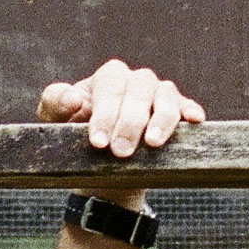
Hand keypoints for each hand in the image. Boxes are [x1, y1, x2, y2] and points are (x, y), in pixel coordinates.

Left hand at [37, 58, 204, 157]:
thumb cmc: (75, 137)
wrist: (101, 169)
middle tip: (119, 152)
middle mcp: (136, 81)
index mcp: (109, 78)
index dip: (105, 111)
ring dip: (161, 119)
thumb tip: (74, 98)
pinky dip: (190, 111)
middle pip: (140, 88)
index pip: (111, 83)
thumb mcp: (55, 122)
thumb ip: (56, 104)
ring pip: (166, 95)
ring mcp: (159, 95)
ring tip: (151, 144)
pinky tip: (193, 121)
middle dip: (129, 122)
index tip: (97, 141)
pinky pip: (187, 107)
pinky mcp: (177, 114)